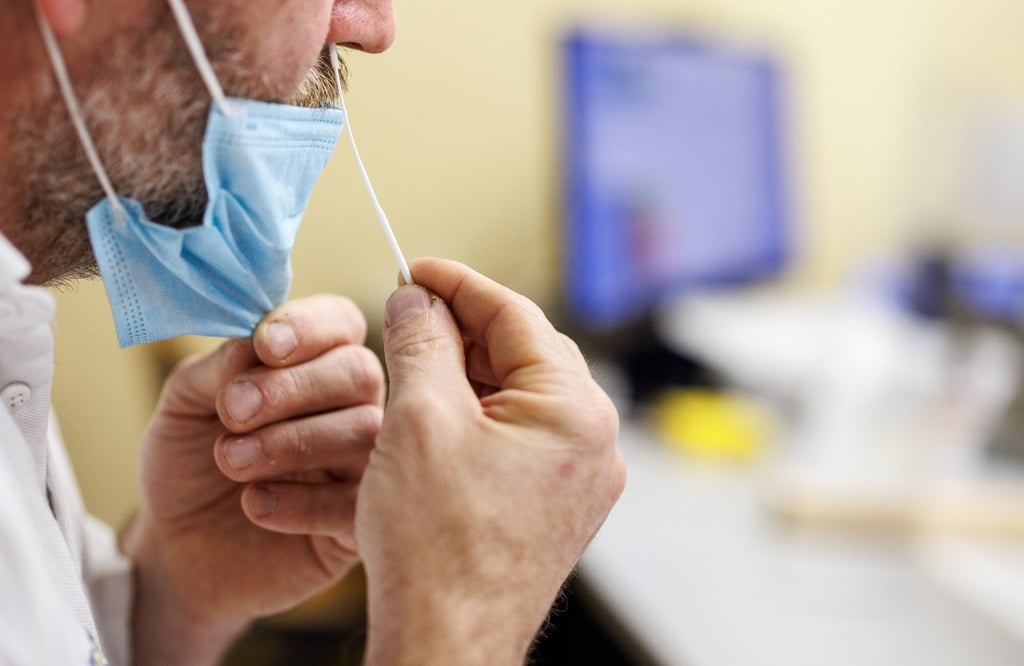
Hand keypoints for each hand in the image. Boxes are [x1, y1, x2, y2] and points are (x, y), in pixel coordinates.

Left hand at [123, 295, 383, 663]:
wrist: (177, 553)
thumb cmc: (188, 467)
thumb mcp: (183, 408)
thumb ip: (216, 370)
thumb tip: (253, 343)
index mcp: (316, 363)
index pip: (340, 322)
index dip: (311, 326)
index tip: (264, 345)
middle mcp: (351, 407)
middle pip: (359, 372)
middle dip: (294, 387)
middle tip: (232, 411)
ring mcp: (363, 465)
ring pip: (365, 433)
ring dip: (292, 441)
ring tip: (231, 462)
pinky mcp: (358, 523)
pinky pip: (357, 503)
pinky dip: (303, 502)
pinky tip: (254, 504)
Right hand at [357, 258, 625, 664]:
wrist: (447, 645)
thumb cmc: (437, 545)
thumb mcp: (419, 419)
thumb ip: (421, 341)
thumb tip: (416, 300)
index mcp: (574, 410)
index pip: (516, 315)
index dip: (458, 284)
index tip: (416, 269)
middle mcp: (592, 442)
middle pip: (522, 354)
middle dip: (460, 330)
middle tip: (405, 316)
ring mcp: (578, 480)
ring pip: (518, 397)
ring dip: (464, 375)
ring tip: (409, 366)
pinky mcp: (555, 507)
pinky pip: (518, 439)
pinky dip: (476, 418)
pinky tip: (431, 418)